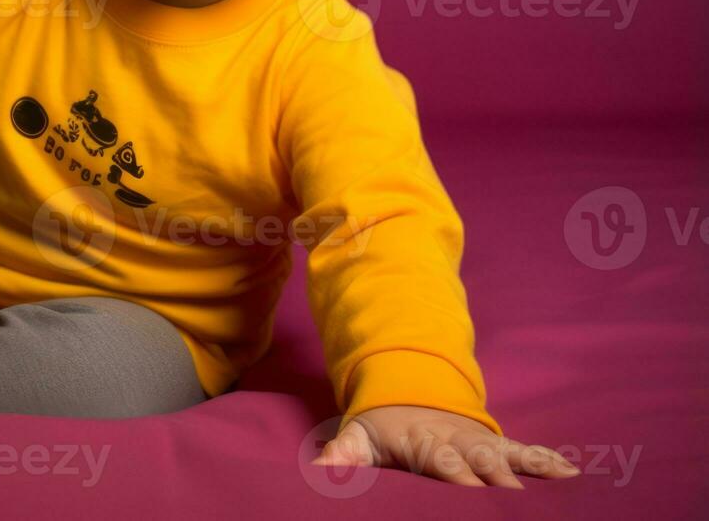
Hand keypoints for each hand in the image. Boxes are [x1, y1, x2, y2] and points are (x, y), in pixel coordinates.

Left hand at [312, 405, 581, 487]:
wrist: (400, 390)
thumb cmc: (378, 427)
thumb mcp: (356, 438)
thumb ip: (343, 456)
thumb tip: (321, 468)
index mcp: (421, 442)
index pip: (440, 462)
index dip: (456, 476)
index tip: (473, 493)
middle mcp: (455, 439)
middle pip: (480, 461)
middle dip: (499, 480)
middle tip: (521, 502)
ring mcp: (477, 440)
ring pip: (507, 454)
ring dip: (531, 469)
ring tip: (562, 483)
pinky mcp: (493, 442)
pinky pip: (523, 450)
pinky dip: (546, 460)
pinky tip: (572, 473)